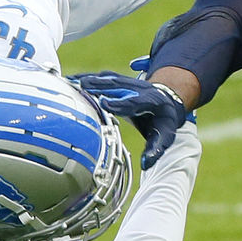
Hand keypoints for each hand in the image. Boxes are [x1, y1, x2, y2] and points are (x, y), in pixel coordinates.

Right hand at [70, 71, 189, 169]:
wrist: (169, 100)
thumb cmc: (164, 120)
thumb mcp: (166, 134)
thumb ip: (156, 148)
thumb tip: (146, 163)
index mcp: (150, 102)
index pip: (134, 102)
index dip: (120, 103)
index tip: (104, 102)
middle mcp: (139, 89)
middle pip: (119, 85)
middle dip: (100, 85)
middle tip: (82, 85)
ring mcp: (129, 83)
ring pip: (110, 79)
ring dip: (91, 79)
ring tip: (73, 81)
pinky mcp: (120, 81)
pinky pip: (104, 77)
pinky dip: (88, 77)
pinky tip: (72, 79)